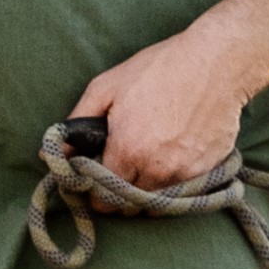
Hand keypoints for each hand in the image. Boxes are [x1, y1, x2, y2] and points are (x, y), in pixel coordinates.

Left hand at [70, 18, 260, 189]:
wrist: (217, 62)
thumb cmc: (160, 68)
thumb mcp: (107, 87)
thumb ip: (77, 122)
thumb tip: (51, 152)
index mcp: (128, 151)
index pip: (104, 199)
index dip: (96, 193)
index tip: (96, 183)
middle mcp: (157, 169)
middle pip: (130, 206)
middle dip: (120, 196)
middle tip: (120, 173)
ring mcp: (185, 173)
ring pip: (158, 202)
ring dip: (147, 191)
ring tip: (146, 164)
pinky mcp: (209, 171)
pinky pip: (184, 192)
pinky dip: (174, 184)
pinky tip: (172, 158)